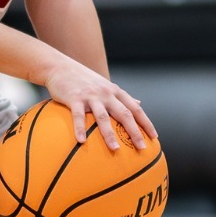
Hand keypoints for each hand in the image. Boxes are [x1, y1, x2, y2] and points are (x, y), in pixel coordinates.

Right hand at [40, 57, 157, 152]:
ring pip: (103, 117)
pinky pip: (78, 116)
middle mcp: (106, 93)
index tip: (154, 137)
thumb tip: (139, 105)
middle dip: (134, 131)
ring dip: (110, 134)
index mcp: (115, 92)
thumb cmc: (85, 79)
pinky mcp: (75, 98)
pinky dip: (80, 129)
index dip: (146, 123)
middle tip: (141, 147)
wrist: (61, 67)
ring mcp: (91, 96)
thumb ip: (123, 96)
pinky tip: (82, 142)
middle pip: (124, 114)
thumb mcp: (106, 85)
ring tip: (115, 149)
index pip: (135, 109)